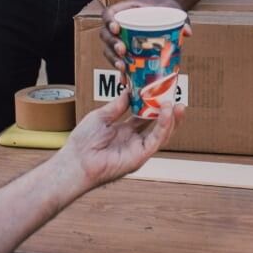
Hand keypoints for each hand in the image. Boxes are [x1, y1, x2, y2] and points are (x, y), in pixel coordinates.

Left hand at [56, 87, 180, 188]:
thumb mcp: (101, 116)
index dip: (154, 104)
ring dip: (171, 119)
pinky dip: (164, 126)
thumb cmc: (83, 142)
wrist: (76, 161)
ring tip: (177, 104)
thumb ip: (117, 105)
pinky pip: (157, 140)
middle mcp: (134, 140)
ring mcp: (138, 149)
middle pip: (157, 125)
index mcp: (124, 131)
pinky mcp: (140, 157)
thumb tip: (129, 91)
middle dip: (169, 112)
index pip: (145, 116)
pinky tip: (167, 112)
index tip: (160, 91)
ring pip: (162, 134)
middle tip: (175, 97)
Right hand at [99, 0, 187, 71]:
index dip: (108, 21)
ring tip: (123, 67)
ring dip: (113, 59)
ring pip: (108, 50)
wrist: (165, 12)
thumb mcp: (172, 10)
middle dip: (112, 44)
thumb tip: (187, 32)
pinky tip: (125, 79)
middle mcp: (118, 25)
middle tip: (122, 50)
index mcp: (124, 10)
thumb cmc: (163, 8)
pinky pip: (118, 62)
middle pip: (105, 34)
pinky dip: (121, 71)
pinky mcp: (125, 53)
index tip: (116, 28)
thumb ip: (180, 19)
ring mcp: (119, 39)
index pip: (108, 13)